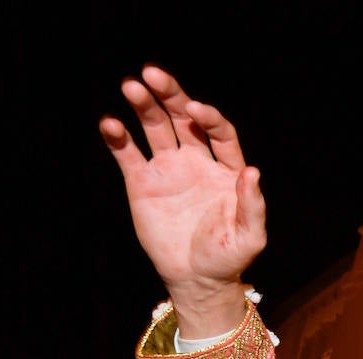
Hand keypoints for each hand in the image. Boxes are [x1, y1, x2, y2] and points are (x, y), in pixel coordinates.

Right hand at [100, 66, 266, 332]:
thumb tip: (252, 173)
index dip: (208, 118)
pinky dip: (118, 137)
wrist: (196, 278)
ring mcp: (168, 169)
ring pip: (154, 128)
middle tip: (153, 74)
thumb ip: (252, 205)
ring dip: (143, 106)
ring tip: (131, 86)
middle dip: (170, 95)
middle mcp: (197, 161)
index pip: (218, 132)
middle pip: (183, 118)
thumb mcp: (249, 236)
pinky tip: (110, 124)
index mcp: (227, 169)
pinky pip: (128, 154)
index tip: (194, 110)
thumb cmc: (228, 257)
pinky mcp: (142, 183)